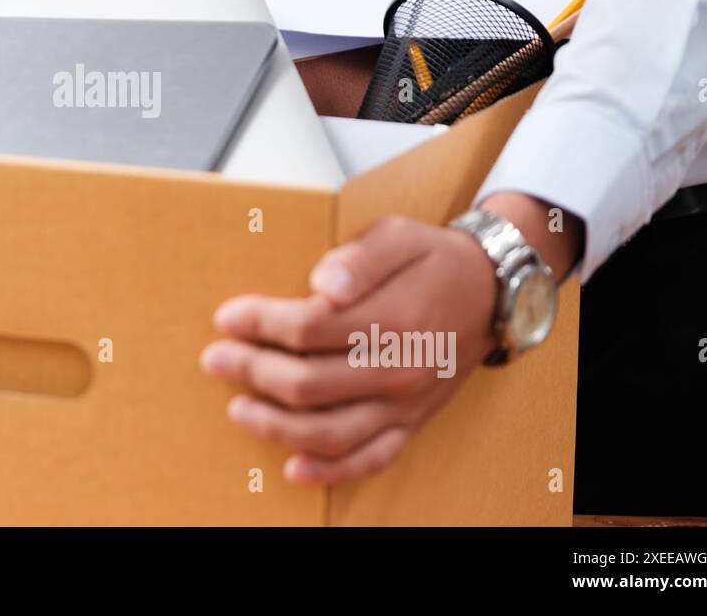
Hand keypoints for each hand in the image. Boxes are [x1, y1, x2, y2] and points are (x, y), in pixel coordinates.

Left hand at [200, 193, 581, 484]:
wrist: (492, 292)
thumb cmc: (435, 259)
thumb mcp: (399, 236)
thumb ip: (359, 257)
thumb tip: (322, 280)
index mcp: (394, 318)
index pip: (309, 329)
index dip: (260, 323)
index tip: (228, 316)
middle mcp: (400, 369)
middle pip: (309, 383)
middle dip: (252, 371)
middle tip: (215, 358)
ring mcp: (407, 404)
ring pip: (331, 432)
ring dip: (276, 426)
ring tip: (237, 409)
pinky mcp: (412, 423)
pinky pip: (370, 459)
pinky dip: (330, 471)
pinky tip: (292, 468)